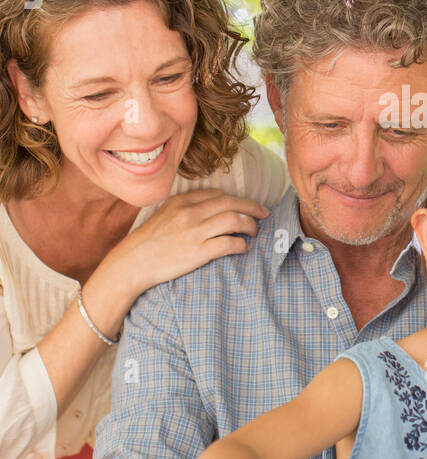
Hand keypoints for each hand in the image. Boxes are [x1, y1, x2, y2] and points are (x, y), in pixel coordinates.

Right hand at [109, 190, 269, 300]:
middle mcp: (190, 213)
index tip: (246, 206)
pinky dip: (241, 245)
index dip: (236, 200)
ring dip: (250, 225)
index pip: (217, 195)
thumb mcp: (164, 215)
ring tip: (254, 231)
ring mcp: (195, 232)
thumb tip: (210, 210)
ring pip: (234, 220)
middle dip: (252, 208)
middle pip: (231, 203)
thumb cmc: (147, 242)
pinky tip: (243, 248)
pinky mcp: (198, 252)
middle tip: (263, 214)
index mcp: (181, 202)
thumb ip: (185, 208)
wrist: (132, 263)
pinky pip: (229, 244)